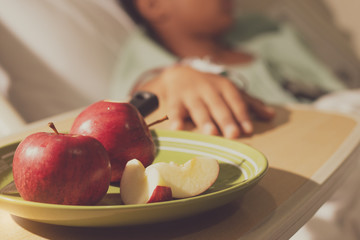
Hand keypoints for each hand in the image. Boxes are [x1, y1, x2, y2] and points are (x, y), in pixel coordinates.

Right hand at [135, 65, 274, 138]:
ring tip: (211, 132)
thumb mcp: (229, 91)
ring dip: (204, 120)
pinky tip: (176, 129)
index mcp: (224, 86)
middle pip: (218, 106)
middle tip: (233, 134)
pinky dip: (175, 119)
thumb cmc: (210, 87)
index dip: (242, 114)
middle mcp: (208, 89)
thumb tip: (271, 115)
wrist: (179, 74)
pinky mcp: (175, 100)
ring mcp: (190, 95)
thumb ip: (249, 103)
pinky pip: (175, 110)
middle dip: (226, 119)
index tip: (248, 129)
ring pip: (198, 108)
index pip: (235, 101)